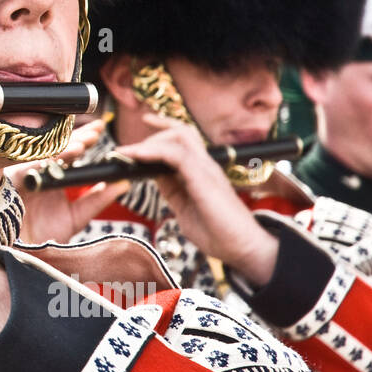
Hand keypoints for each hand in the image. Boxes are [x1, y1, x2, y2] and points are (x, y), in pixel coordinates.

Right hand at [8, 120, 131, 244]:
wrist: (21, 255)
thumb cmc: (43, 237)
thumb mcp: (76, 217)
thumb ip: (97, 200)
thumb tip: (123, 183)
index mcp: (51, 177)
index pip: (68, 152)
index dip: (83, 140)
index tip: (100, 130)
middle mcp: (37, 172)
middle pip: (57, 147)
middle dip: (77, 137)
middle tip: (96, 129)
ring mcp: (24, 175)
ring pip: (44, 153)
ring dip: (64, 147)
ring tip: (84, 144)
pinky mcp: (11, 181)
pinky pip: (29, 165)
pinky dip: (45, 160)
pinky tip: (61, 157)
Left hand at [114, 113, 277, 285]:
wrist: (245, 250)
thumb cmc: (219, 234)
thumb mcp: (185, 210)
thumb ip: (173, 192)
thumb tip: (156, 179)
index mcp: (202, 173)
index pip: (183, 141)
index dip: (163, 130)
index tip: (145, 121)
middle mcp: (206, 166)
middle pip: (182, 133)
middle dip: (154, 130)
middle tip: (127, 148)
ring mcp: (207, 169)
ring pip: (179, 137)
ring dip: (149, 142)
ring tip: (126, 152)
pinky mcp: (204, 178)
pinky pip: (176, 155)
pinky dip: (153, 152)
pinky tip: (136, 157)